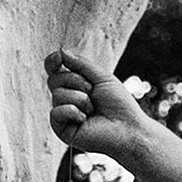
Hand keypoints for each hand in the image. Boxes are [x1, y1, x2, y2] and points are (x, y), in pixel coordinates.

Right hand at [43, 49, 158, 167]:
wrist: (128, 128)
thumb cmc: (119, 104)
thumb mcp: (101, 77)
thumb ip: (81, 64)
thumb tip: (61, 51)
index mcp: (74, 85)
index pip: (55, 71)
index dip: (53, 62)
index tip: (58, 57)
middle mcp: (66, 98)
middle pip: (55, 79)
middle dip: (76, 81)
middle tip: (93, 91)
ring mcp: (63, 114)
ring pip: (57, 94)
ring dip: (80, 98)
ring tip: (93, 108)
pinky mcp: (62, 129)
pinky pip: (55, 112)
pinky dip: (72, 111)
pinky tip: (84, 119)